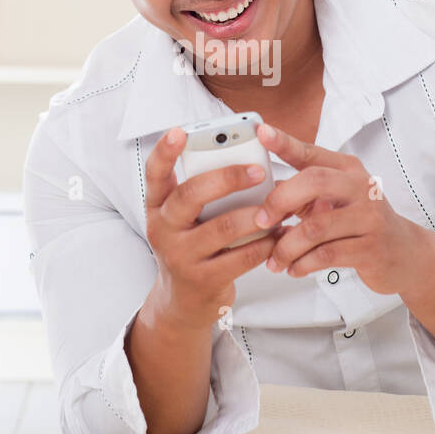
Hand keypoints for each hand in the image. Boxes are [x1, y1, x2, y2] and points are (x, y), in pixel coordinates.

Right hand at [142, 126, 280, 330]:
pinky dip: (265, 243)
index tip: (180, 131)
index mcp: (158, 206)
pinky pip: (241, 257)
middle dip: (227, 178)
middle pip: (191, 194)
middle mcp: (163, 228)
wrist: (182, 302)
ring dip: (256, 215)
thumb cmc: (192, 246)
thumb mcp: (185, 219)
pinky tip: (279, 235)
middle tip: (258, 170)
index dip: (165, 151)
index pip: (155, 173)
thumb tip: (246, 163)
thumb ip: (202, 193)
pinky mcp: (203, 279)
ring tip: (278, 207)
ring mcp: (181, 256)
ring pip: (223, 227)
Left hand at [253, 123, 431, 296]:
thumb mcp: (336, 201)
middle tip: (261, 221)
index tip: (262, 132)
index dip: (285, 142)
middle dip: (279, 201)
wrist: (405, 254)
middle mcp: (361, 187)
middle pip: (314, 181)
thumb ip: (304, 194)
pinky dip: (302, 264)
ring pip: (315, 227)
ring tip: (275, 259)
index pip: (312, 152)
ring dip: (287, 246)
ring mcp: (369, 217)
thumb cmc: (363, 224)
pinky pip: (326, 255)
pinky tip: (293, 268)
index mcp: (348, 170)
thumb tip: (263, 194)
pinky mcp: (371, 248)